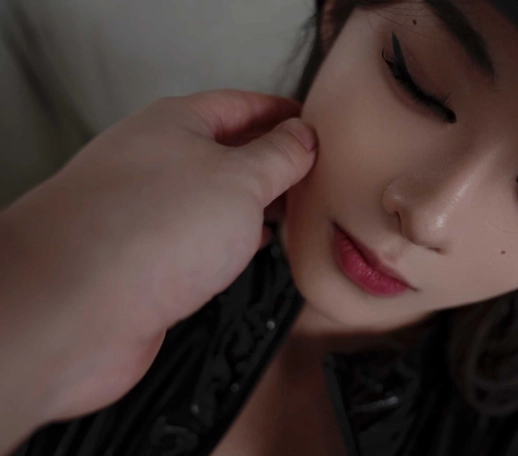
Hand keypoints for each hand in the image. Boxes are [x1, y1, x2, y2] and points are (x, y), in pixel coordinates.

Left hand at [0, 90, 316, 431]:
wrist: (76, 308)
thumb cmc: (149, 231)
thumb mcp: (239, 180)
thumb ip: (279, 157)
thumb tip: (302, 138)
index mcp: (175, 125)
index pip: (240, 105)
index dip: (281, 112)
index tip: (312, 124)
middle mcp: (156, 163)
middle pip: (225, 151)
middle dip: (271, 162)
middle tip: (313, 173)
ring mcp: (149, 212)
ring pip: (212, 198)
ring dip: (253, 205)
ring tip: (292, 211)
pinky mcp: (146, 258)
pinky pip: (199, 238)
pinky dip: (231, 240)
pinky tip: (251, 249)